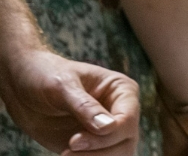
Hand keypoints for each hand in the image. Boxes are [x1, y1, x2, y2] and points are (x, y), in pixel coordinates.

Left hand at [0, 49, 139, 155]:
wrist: (22, 87)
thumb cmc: (46, 76)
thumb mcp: (63, 86)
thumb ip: (85, 106)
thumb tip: (108, 127)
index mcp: (122, 91)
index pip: (127, 119)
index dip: (108, 135)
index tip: (74, 141)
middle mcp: (120, 112)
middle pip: (127, 141)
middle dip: (101, 150)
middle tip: (68, 149)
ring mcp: (106, 131)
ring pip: (118, 154)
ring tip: (65, 154)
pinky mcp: (91, 146)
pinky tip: (65, 155)